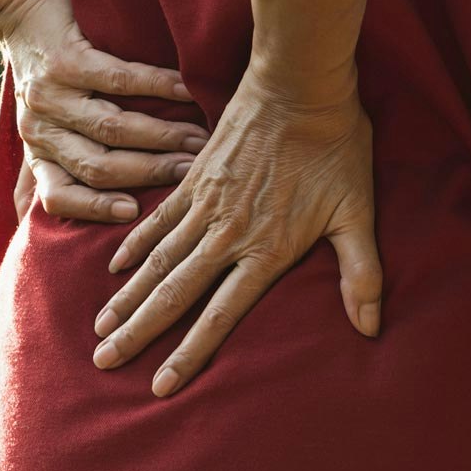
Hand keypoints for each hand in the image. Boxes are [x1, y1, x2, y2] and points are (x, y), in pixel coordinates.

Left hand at [0, 0, 211, 223]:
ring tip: (197, 139)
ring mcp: (52, 95)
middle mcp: (40, 128)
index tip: (133, 214)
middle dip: (151, 172)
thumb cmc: (44, 69)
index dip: (94, 208)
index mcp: (37, 150)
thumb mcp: (43, 119)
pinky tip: (185, 91)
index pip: (59, 194)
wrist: (17, 6)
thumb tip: (102, 203)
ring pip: (111, 128)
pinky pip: (119, 79)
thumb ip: (63, 157)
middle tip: (192, 173)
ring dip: (161, 136)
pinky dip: (158, 87)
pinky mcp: (68, 59)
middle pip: (98, 166)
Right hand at [90, 61, 382, 397]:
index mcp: (265, 250)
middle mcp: (227, 234)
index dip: (189, 353)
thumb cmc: (335, 147)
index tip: (160, 386)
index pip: (220, 315)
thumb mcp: (357, 212)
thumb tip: (371, 329)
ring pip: (158, 260)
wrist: (300, 84)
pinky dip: (134, 244)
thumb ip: (361, 273)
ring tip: (100, 325)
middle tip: (104, 361)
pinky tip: (115, 265)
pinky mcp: (196, 178)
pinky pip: (158, 218)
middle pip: (174, 293)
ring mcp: (206, 204)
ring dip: (127, 295)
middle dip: (138, 332)